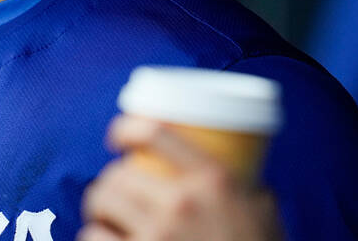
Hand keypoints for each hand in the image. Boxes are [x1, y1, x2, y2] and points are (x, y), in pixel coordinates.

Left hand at [78, 114, 284, 240]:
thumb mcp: (264, 215)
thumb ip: (249, 192)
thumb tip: (246, 183)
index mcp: (213, 180)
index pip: (156, 133)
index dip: (127, 128)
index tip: (118, 137)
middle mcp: (182, 203)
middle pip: (119, 174)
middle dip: (110, 183)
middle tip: (116, 195)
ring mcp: (159, 235)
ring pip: (101, 203)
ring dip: (99, 212)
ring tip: (107, 220)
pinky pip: (94, 239)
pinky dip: (94, 239)